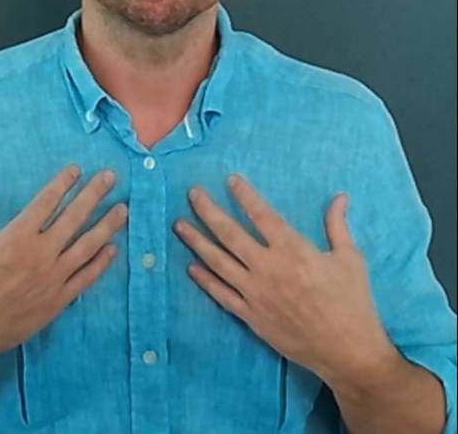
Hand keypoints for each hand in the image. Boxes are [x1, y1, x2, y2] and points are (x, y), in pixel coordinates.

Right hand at [0, 166, 127, 373]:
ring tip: (123, 209)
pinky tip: (113, 249)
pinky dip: (101, 263)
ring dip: (107, 225)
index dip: (64, 183)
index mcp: (17, 236)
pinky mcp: (58, 301)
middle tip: (111, 177)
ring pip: (88, 246)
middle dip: (94, 194)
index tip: (77, 170)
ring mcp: (53, 278)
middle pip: (75, 216)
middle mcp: (41, 253)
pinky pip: (86, 278)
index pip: (48, 201)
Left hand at [173, 176, 394, 386]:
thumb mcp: (350, 258)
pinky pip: (221, 295)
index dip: (245, 195)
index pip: (261, 215)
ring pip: (218, 262)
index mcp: (293, 250)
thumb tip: (339, 197)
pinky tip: (191, 267)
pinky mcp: (251, 317)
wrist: (347, 352)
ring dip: (197, 242)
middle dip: (208, 211)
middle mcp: (268, 268)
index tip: (231, 180)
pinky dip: (204, 280)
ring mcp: (256, 294)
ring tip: (180, 225)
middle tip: (192, 194)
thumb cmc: (352, 302)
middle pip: (230, 234)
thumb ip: (338, 225)